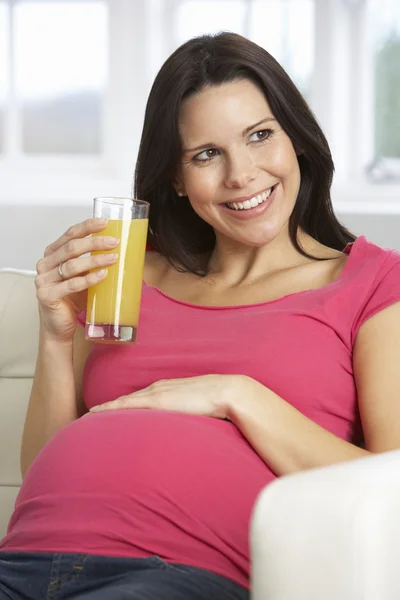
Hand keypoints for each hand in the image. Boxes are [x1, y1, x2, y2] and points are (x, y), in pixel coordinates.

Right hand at [34, 218, 119, 342]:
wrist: (59, 327)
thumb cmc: (72, 299)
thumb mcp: (82, 275)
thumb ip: (91, 262)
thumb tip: (118, 249)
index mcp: (52, 254)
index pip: (70, 234)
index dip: (87, 227)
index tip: (105, 222)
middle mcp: (45, 264)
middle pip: (71, 248)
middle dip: (95, 242)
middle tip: (115, 242)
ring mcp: (43, 280)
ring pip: (72, 265)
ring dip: (95, 260)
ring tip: (114, 258)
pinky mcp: (47, 295)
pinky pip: (71, 284)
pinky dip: (89, 279)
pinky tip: (103, 275)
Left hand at [89, 374, 246, 419]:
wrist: (226, 392)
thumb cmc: (218, 403)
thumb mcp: (198, 410)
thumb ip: (189, 417)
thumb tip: (188, 430)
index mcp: (167, 390)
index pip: (139, 399)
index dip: (122, 406)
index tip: (108, 414)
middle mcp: (157, 388)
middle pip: (127, 400)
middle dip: (108, 407)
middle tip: (88, 415)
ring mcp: (156, 393)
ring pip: (124, 402)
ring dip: (106, 409)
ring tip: (87, 416)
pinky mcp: (157, 400)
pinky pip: (127, 405)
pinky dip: (111, 408)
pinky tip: (98, 413)